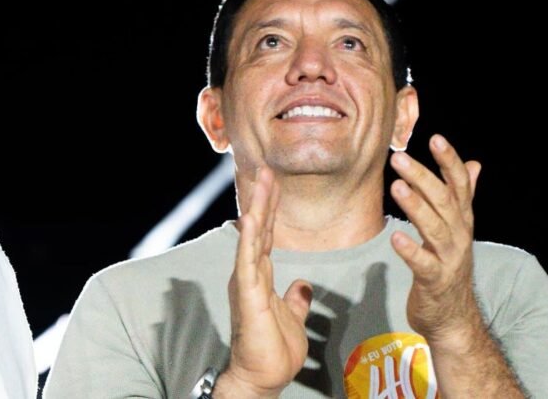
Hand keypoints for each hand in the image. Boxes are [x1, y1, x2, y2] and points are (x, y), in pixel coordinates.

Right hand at [216, 166, 312, 397]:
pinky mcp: (246, 295)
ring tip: (262, 180)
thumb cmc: (274, 349)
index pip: (266, 236)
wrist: (264, 377)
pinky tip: (251, 217)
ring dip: (258, 208)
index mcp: (260, 277)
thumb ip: (295, 298)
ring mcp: (246, 282)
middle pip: (258, 229)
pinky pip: (247, 261)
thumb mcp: (292, 316)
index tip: (274, 185)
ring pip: (252, 237)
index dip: (270, 210)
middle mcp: (250, 274)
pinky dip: (249, 238)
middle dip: (264, 199)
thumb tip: (301, 285)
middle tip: (267, 170)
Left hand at [390, 134, 481, 342]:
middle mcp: (459, 235)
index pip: (460, 184)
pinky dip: (410, 250)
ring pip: (435, 227)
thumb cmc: (449, 266)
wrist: (453, 316)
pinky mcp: (435, 281)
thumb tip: (474, 164)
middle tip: (399, 159)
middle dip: (423, 177)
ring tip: (397, 187)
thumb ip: (464, 196)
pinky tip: (395, 236)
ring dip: (417, 206)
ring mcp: (449, 258)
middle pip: (444, 201)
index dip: (449, 161)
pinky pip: (423, 263)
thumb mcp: (458, 228)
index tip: (436, 138)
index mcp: (462, 220)